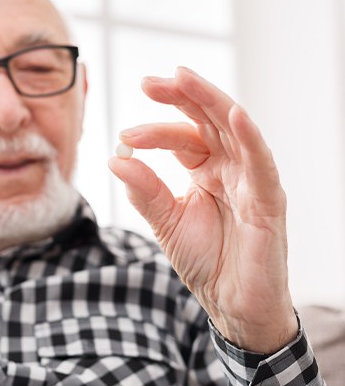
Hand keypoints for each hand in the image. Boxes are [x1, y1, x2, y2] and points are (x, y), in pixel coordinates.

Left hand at [109, 67, 296, 352]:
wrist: (231, 305)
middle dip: (182, 98)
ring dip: (210, 103)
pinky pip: (261, 165)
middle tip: (149, 82)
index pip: (183, 138)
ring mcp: (251, 182)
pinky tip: (232, 116)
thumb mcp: (166, 223)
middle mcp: (230, 170)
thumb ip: (146, 192)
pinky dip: (250, 139)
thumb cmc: (206, 263)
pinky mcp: (269, 202)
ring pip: (235, 131)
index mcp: (206, 172)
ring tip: (182, 80)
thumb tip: (116, 159)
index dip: (155, 132)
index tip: (124, 137)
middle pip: (209, 122)